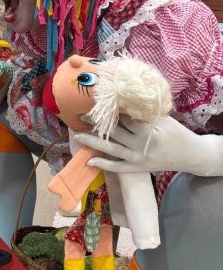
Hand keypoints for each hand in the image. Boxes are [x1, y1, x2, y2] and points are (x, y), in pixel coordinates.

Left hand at [75, 115, 222, 175]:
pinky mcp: (137, 168)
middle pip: (115, 132)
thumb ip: (143, 112)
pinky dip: (103, 165)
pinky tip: (89, 160)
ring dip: (93, 142)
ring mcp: (138, 159)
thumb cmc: (176, 132)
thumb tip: (121, 101)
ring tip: (78, 134)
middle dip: (98, 123)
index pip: (125, 119)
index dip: (110, 111)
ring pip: (112, 149)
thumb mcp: (163, 118)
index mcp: (149, 131)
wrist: (190, 156)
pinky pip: (117, 168)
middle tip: (82, 114)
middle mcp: (141, 146)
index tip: (97, 102)